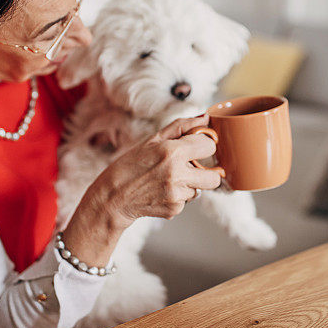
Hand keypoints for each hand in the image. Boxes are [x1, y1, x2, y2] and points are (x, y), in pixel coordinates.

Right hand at [62, 114, 222, 264]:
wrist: (112, 197)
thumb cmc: (130, 165)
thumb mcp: (152, 140)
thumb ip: (181, 127)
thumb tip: (204, 117)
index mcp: (172, 152)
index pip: (210, 146)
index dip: (205, 145)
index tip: (197, 146)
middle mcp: (177, 174)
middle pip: (214, 176)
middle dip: (207, 172)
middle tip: (191, 167)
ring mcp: (177, 194)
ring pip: (200, 189)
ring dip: (190, 184)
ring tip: (167, 180)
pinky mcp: (174, 209)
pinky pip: (187, 201)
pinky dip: (178, 196)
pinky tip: (161, 191)